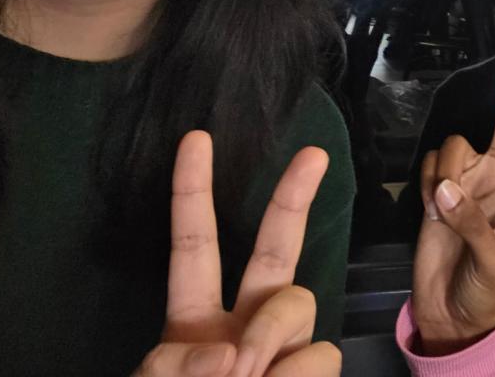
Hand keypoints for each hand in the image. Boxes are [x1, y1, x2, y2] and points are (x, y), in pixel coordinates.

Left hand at [133, 131, 342, 376]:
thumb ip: (177, 367)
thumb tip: (232, 350)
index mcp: (191, 327)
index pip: (195, 248)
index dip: (194, 193)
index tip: (197, 140)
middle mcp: (243, 331)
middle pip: (273, 252)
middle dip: (292, 199)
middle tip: (313, 153)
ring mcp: (281, 358)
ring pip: (299, 309)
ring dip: (271, 337)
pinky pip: (317, 358)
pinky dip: (294, 376)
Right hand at [410, 36, 494, 354]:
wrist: (449, 310)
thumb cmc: (486, 290)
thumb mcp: (494, 259)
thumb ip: (472, 221)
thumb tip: (448, 188)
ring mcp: (470, 178)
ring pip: (457, 143)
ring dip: (447, 172)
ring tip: (444, 209)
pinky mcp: (439, 186)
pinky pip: (432, 164)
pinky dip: (428, 184)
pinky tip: (431, 209)